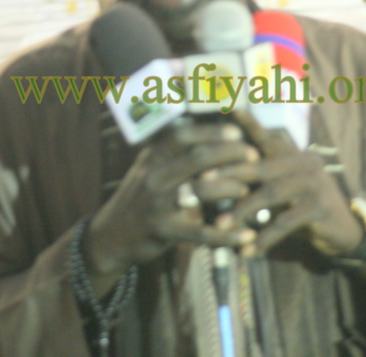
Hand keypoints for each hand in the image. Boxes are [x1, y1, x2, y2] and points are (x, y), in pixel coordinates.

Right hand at [84, 123, 258, 292]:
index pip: (183, 135)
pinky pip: (200, 232)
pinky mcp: (163, 231)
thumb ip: (172, 150)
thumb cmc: (141, 197)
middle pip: (196, 157)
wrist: (111, 235)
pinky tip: (246, 237)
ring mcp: (157, 203)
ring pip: (199, 189)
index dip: (212, 131)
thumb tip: (208, 128)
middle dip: (230, 153)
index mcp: (153, 156)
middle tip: (254, 156)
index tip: (238, 131)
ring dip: (229, 188)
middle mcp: (153, 175)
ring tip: (248, 189)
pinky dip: (226, 236)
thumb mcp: (149, 167)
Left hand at [215, 111, 363, 257]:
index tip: (228, 108)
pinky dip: (263, 238)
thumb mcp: (284, 189)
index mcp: (294, 154)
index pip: (267, 137)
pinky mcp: (320, 207)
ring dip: (241, 211)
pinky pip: (284, 222)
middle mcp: (306, 162)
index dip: (249, 123)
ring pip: (270, 193)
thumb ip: (262, 178)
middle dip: (229, 174)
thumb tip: (221, 173)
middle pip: (261, 165)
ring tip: (218, 225)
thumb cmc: (304, 208)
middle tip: (202, 183)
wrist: (343, 232)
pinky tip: (247, 251)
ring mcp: (315, 183)